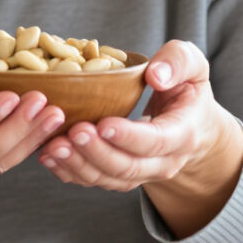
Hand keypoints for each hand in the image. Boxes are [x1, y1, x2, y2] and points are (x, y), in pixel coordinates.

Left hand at [36, 39, 242, 236]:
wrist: (191, 126)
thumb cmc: (186, 89)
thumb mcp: (194, 66)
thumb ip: (179, 62)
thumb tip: (156, 75)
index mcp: (183, 134)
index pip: (156, 141)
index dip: (129, 137)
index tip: (103, 124)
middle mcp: (163, 162)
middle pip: (128, 167)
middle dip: (97, 152)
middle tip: (73, 132)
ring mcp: (140, 173)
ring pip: (108, 179)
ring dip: (78, 165)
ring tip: (53, 146)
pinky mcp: (119, 177)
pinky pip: (93, 181)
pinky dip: (69, 171)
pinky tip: (47, 155)